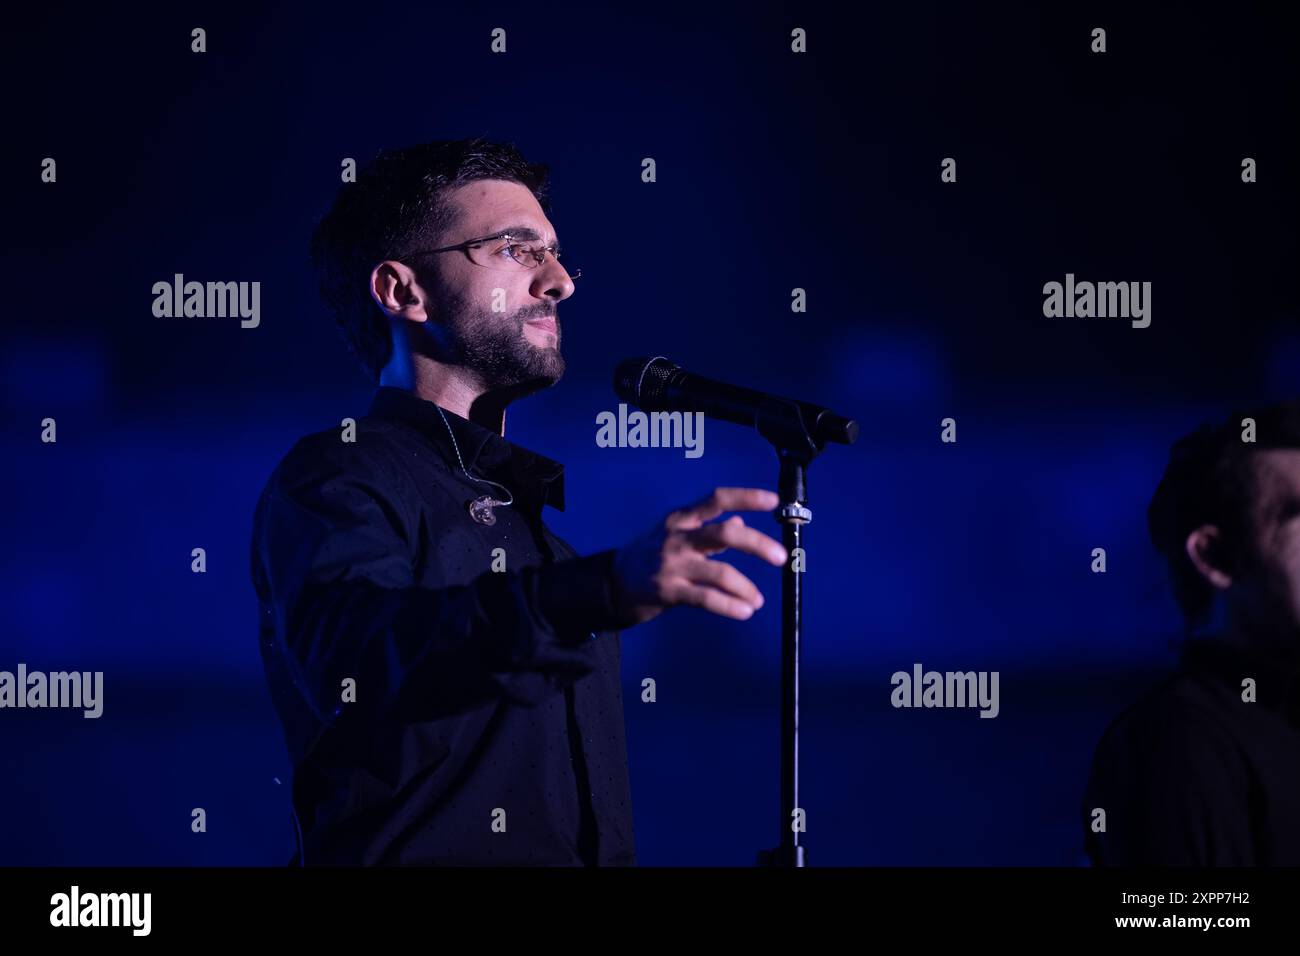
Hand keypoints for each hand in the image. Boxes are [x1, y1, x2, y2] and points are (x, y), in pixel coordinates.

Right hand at [611, 487, 787, 626]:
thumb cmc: (648, 556)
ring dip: (745, 588)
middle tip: (780, 557)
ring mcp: (671, 565)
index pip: (716, 499)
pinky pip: (706, 599)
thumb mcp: (674, 534)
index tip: (773, 500)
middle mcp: (676, 537)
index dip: (747, 497)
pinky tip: (744, 611)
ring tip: (757, 601)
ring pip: (719, 572)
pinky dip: (730, 606)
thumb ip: (707, 529)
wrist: (611, 584)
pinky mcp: (667, 591)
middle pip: (724, 533)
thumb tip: (740, 521)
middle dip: (757, 544)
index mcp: (681, 519)